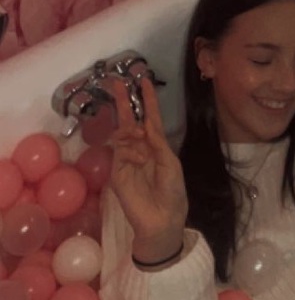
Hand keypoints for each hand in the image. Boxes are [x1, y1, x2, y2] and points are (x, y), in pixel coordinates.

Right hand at [111, 77, 188, 263]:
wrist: (162, 218)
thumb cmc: (172, 191)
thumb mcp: (170, 163)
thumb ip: (157, 143)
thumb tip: (143, 125)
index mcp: (156, 146)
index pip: (150, 118)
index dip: (147, 101)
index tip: (144, 81)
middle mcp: (140, 148)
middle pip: (130, 120)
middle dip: (125, 101)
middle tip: (117, 82)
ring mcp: (126, 158)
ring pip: (123, 133)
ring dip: (130, 128)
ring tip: (138, 135)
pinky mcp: (116, 170)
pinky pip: (121, 151)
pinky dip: (130, 149)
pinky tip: (138, 156)